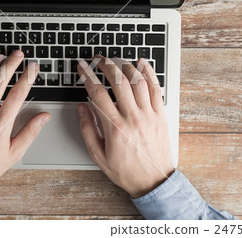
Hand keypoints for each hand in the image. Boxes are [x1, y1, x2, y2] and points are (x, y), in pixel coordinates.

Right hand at [77, 56, 173, 197]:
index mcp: (115, 128)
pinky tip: (141, 63)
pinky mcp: (160, 115)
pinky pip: (156, 88)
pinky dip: (149, 72)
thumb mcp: (98, 155)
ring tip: (116, 59)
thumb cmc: (126, 170)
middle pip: (119, 81)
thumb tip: (82, 108)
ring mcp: (149, 115)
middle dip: (106, 65)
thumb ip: (87, 129)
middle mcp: (133, 118)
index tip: (82, 67)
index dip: (88, 76)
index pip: (98, 93)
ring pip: (138, 81)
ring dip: (125, 66)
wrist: (153, 181)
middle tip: (98, 59)